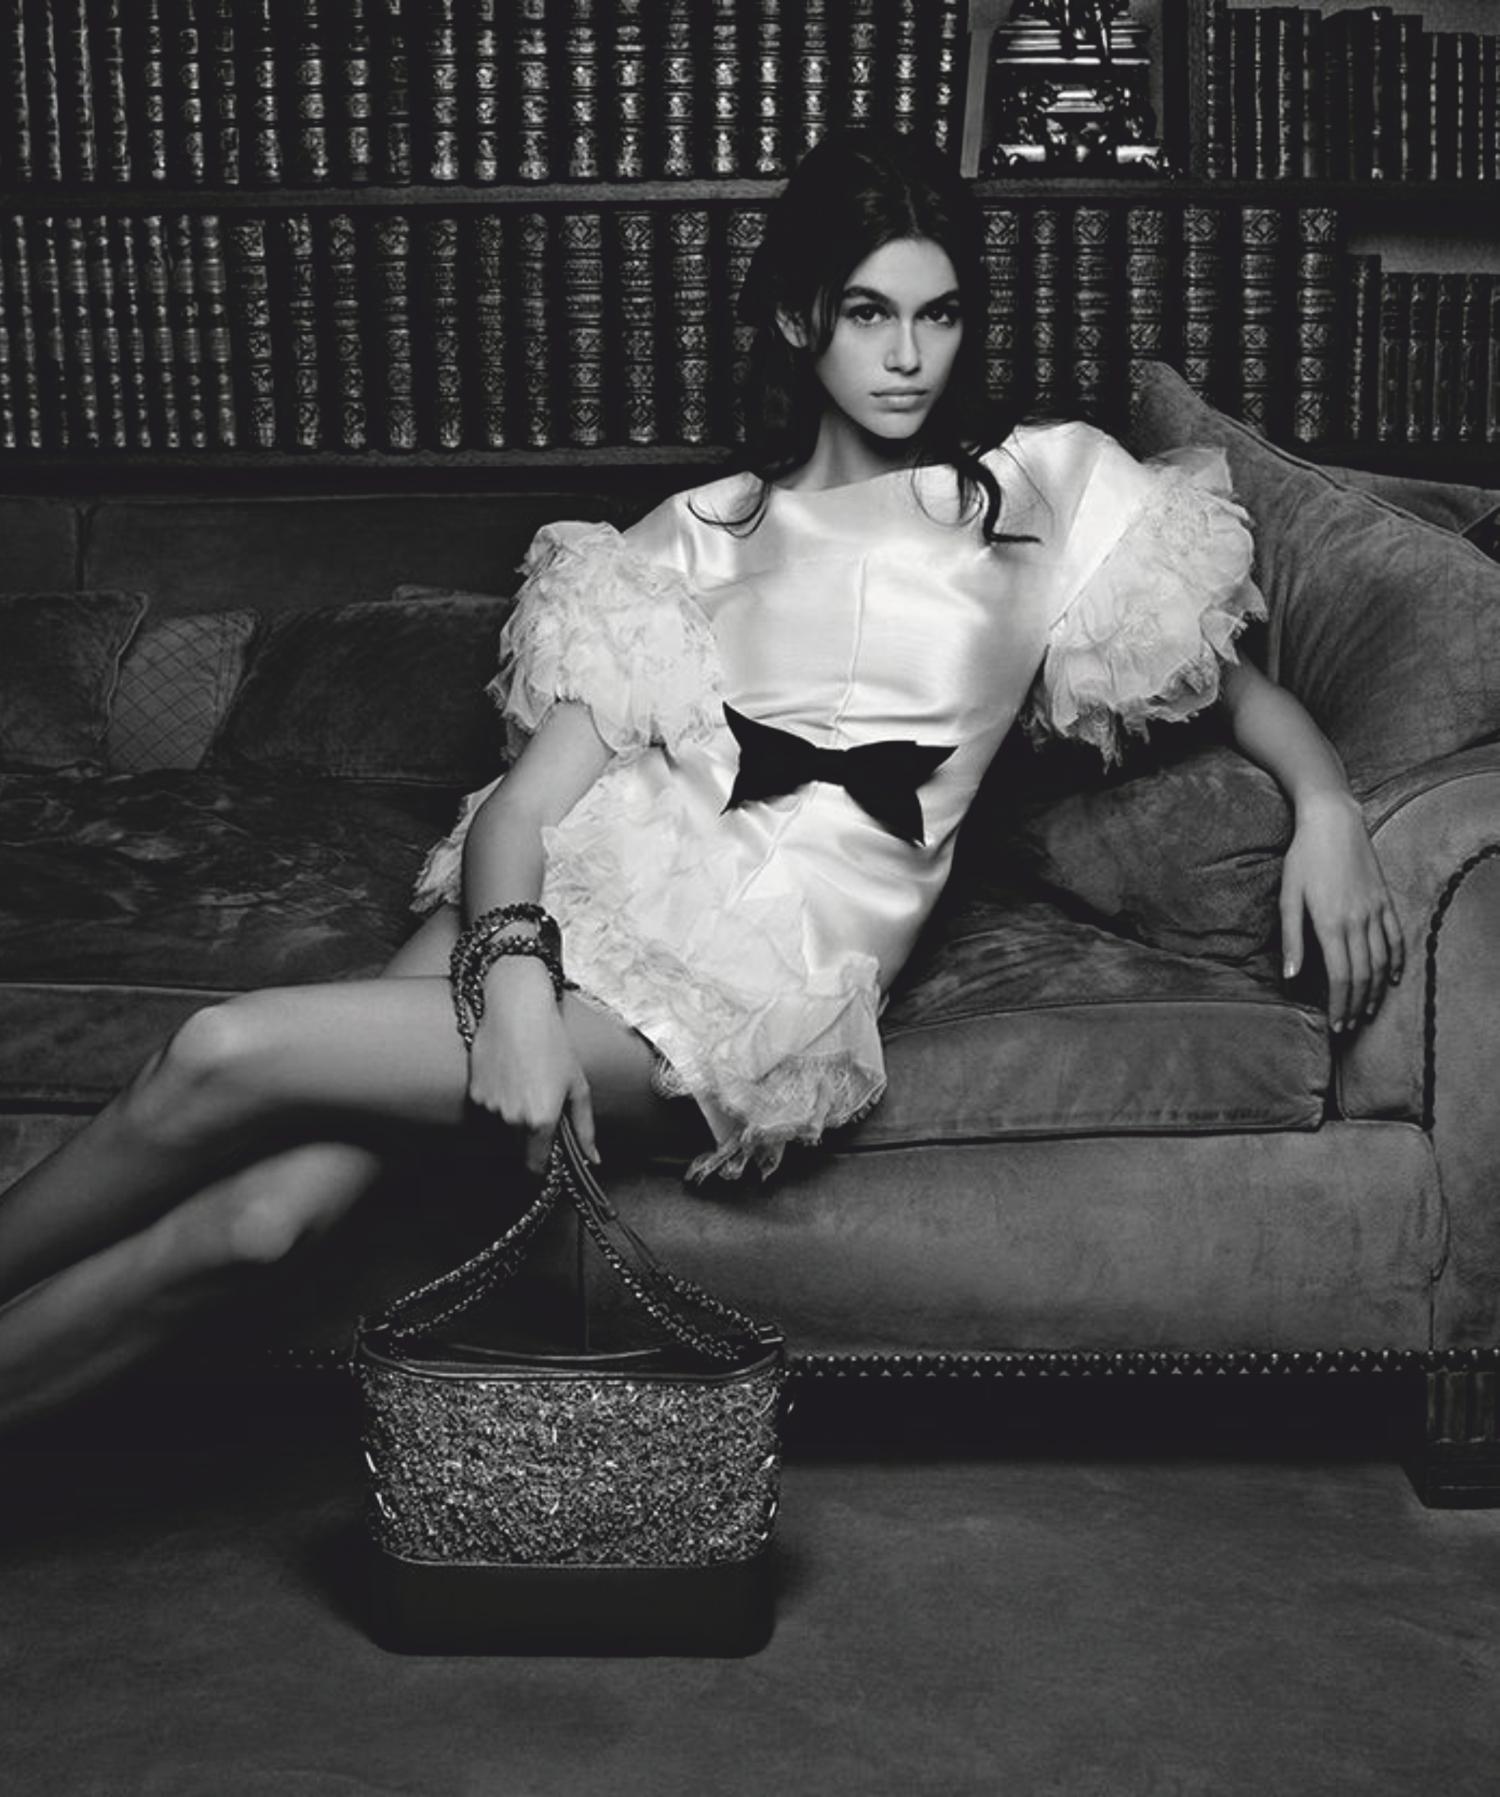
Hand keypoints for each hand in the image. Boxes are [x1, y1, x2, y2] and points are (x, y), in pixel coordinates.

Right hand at [464, 959, 599, 1176]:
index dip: (542, 1163)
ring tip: (523, 1078)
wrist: (517, 1011)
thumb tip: (593, 1159)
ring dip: (512, 1112)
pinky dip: (497, 1097)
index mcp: (541, 1120)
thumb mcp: (578, 1086)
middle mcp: (513, 1119)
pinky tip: (507, 1072)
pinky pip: (488, 1106)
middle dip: (530, 1129)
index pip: (536, 1164)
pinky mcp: (475, 1094)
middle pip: (520, 1142)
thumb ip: (584, 1128)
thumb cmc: (553, 1045)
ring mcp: (491, 1107)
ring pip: (503, 1124)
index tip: (546, 1155)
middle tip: (539, 1095)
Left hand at [1279, 792, 1405, 1033]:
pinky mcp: (1385, 900)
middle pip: (1362, 975)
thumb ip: (1292, 938)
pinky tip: (1392, 978)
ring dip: (1376, 990)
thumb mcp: (1288, 897)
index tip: (1336, 1024)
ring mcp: (1375, 910)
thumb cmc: (1303, 858)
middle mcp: (1357, 921)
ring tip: (1367, 1009)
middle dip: (1356, 1004)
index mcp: (1330, 923)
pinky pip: (1396, 937)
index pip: (1340, 977)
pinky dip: (1396, 961)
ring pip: (1382, 961)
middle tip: (1349, 1025)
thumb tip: (1290, 976)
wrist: (1333, 822)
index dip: (1339, 1004)